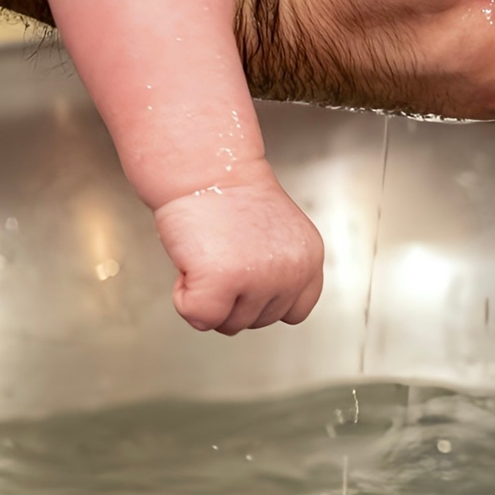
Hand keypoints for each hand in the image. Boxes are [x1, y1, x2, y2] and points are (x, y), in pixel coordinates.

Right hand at [151, 171, 325, 334]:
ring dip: (209, 295)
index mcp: (309, 259)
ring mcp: (259, 279)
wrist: (204, 169)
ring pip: (227, 324)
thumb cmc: (230, 198)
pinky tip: (193, 262)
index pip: (294, 311)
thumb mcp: (277, 236)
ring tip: (211, 253)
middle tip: (223, 252)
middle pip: (257, 321)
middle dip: (232, 297)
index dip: (263, 299)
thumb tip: (261, 305)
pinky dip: (185, 296)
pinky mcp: (222, 284)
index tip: (247, 274)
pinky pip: (198, 318)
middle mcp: (291, 272)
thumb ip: (280, 270)